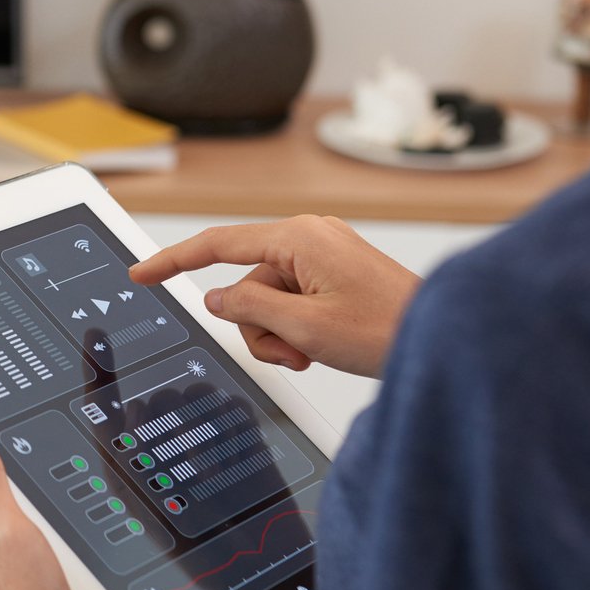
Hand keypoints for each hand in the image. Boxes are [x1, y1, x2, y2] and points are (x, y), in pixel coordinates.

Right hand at [129, 215, 418, 377]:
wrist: (447, 338)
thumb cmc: (392, 330)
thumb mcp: (305, 328)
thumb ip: (249, 309)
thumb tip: (217, 300)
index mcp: (300, 238)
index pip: (218, 245)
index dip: (173, 261)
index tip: (142, 273)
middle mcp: (311, 236)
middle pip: (245, 284)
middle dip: (258, 326)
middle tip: (292, 353)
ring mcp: (325, 254)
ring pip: (267, 299)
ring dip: (280, 333)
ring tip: (313, 352)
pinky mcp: (335, 272)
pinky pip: (292, 299)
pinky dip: (297, 327)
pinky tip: (323, 344)